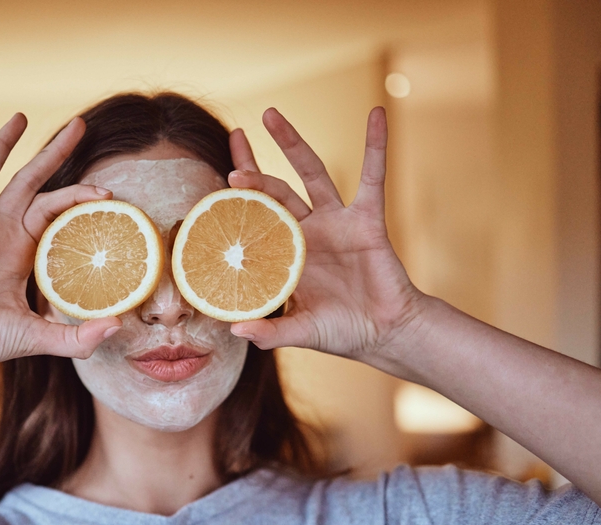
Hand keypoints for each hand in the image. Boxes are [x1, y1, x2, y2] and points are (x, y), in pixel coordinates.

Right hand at [0, 114, 122, 377]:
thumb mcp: (35, 337)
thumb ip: (77, 338)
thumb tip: (119, 328)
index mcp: (21, 251)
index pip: (55, 211)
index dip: (79, 198)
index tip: (107, 194)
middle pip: (30, 180)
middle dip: (54, 152)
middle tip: (80, 125)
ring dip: (3, 144)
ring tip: (21, 116)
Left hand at [226, 107, 424, 361]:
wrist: (385, 334)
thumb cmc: (342, 332)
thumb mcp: (301, 332)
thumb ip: (270, 333)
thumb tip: (234, 332)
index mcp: (285, 254)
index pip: (254, 217)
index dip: (236, 197)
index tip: (215, 175)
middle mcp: (307, 231)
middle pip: (274, 188)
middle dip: (253, 165)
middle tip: (235, 136)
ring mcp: (337, 222)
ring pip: (311, 174)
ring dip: (293, 143)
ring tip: (272, 115)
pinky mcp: (368, 220)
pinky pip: (373, 177)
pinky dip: (376, 145)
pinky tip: (375, 114)